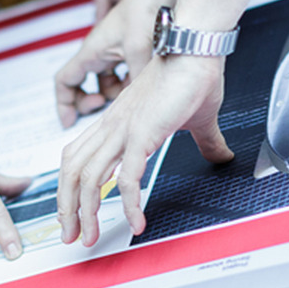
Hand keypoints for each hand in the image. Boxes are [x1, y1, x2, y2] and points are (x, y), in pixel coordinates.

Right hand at [54, 0, 180, 127]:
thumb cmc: (145, 8)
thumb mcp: (140, 51)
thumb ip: (136, 80)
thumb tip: (141, 107)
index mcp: (92, 52)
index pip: (64, 81)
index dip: (63, 103)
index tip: (69, 121)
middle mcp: (98, 52)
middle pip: (82, 85)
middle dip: (90, 101)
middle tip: (104, 107)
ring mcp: (113, 50)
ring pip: (105, 81)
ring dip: (114, 92)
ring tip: (132, 94)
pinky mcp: (128, 48)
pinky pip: (121, 72)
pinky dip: (129, 81)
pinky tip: (144, 83)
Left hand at [57, 54, 231, 245]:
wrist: (198, 49)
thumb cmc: (195, 75)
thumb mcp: (197, 119)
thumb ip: (204, 141)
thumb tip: (221, 156)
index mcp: (117, 123)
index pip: (77, 158)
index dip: (70, 187)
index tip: (75, 213)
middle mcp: (113, 127)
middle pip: (72, 172)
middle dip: (68, 208)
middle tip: (71, 237)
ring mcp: (124, 130)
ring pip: (90, 178)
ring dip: (87, 212)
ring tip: (89, 238)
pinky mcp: (143, 134)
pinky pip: (128, 177)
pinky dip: (129, 204)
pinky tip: (136, 223)